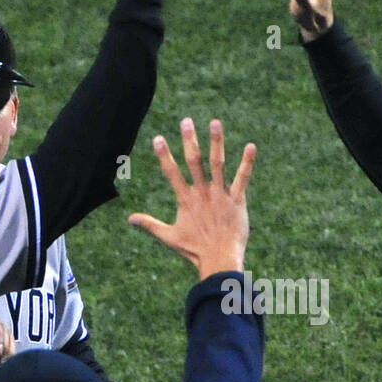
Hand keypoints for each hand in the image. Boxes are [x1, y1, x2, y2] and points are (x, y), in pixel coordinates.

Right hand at [129, 118, 254, 278]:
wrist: (219, 260)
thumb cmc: (195, 250)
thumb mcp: (169, 237)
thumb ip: (150, 224)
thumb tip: (129, 219)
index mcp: (186, 200)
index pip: (172, 173)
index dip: (164, 155)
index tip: (158, 138)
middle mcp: (202, 194)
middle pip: (194, 161)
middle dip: (189, 140)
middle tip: (186, 121)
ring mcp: (220, 196)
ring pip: (217, 164)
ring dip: (216, 142)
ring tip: (214, 122)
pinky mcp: (237, 201)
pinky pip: (242, 179)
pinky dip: (247, 163)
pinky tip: (251, 147)